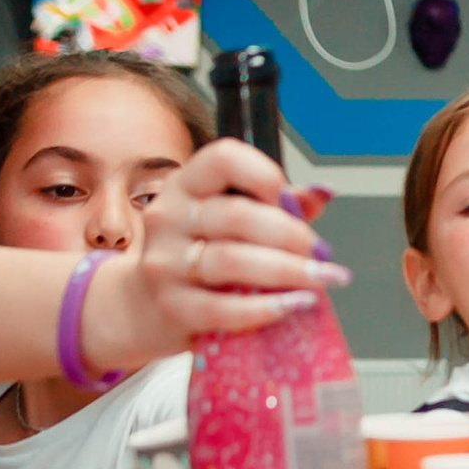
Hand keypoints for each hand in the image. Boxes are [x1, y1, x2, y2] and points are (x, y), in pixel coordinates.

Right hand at [88, 140, 349, 364]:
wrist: (144, 304)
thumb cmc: (200, 253)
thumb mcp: (228, 218)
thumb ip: (275, 205)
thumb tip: (324, 192)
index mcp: (186, 184)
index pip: (224, 159)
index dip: (265, 175)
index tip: (291, 202)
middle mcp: (168, 217)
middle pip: (238, 216)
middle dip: (292, 235)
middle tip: (322, 255)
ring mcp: (165, 263)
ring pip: (232, 261)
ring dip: (288, 272)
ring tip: (320, 281)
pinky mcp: (171, 306)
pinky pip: (221, 309)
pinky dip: (264, 309)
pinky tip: (293, 306)